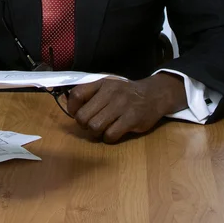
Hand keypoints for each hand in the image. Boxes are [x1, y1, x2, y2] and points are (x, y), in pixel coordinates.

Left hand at [66, 73, 186, 143]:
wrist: (154, 95)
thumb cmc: (126, 93)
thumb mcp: (108, 86)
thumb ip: (90, 94)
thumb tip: (70, 106)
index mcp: (102, 84)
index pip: (77, 94)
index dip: (72, 108)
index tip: (76, 114)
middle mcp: (110, 93)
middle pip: (83, 116)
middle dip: (84, 125)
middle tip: (91, 125)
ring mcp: (121, 106)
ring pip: (95, 126)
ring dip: (96, 132)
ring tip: (102, 129)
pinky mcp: (131, 119)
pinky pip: (110, 135)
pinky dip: (108, 138)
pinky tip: (113, 133)